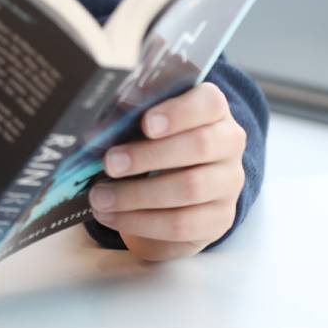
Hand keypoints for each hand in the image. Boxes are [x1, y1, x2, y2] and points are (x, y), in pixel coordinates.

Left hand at [86, 81, 244, 261]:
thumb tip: (98, 132)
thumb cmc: (151, 142)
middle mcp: (229, 144)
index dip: (178, 112)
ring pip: (190, 189)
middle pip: (200, 145)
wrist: (170, 187)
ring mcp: (228, 183)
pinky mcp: (219, 219)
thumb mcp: (140, 123)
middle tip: (109, 163)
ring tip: (100, 197)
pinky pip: (182, 224)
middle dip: (149, 156)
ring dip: (137, 195)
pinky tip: (113, 216)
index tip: (145, 123)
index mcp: (212, 110)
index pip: (209, 103)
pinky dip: (141, 222)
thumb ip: (126, 118)